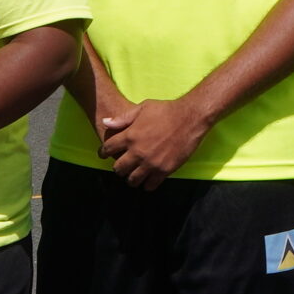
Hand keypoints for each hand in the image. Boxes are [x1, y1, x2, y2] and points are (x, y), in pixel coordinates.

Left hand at [97, 98, 211, 191]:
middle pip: (118, 168)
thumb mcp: (141, 108)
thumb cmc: (165, 110)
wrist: (190, 118)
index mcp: (130, 136)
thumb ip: (122, 118)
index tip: (104, 154)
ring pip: (132, 180)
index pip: (107, 149)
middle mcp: (137, 152)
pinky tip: (148, 180)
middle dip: (117, 168)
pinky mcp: (164, 170)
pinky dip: (147, 184)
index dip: (103, 152)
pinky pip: (150, 185)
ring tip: (134, 175)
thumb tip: (105, 122)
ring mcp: (151, 163)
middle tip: (121, 166)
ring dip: (131, 178)